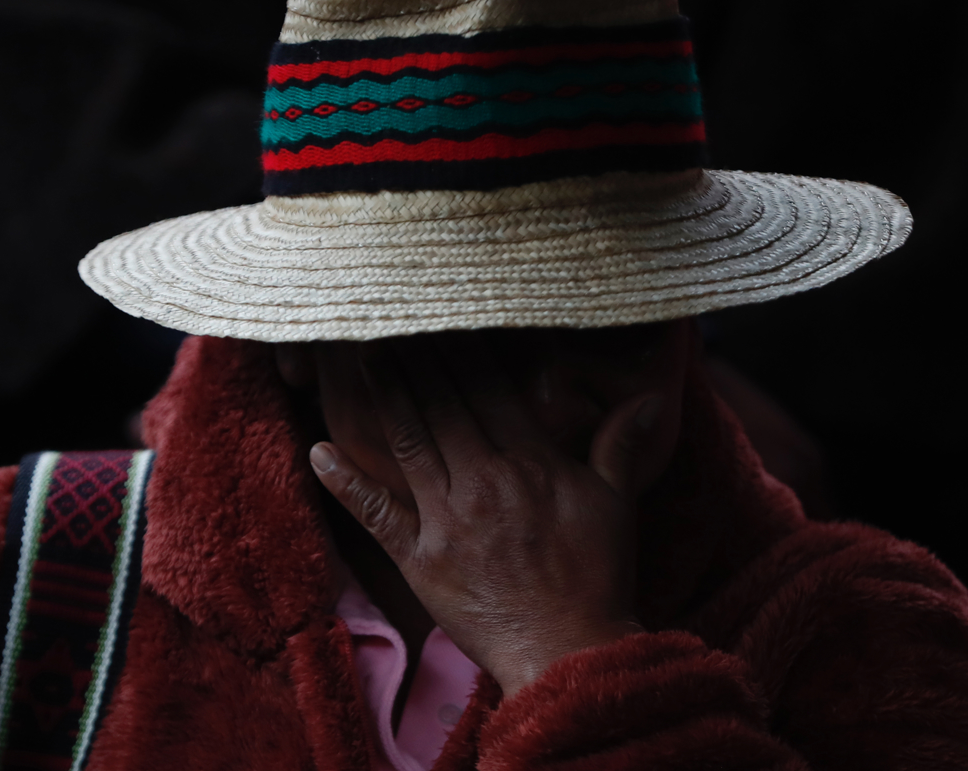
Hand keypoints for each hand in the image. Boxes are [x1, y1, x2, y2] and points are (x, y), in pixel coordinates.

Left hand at [308, 332, 682, 695]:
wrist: (568, 652)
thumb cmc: (596, 578)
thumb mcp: (615, 505)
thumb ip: (620, 446)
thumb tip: (648, 398)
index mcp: (530, 462)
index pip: (487, 389)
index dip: (459, 349)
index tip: (439, 316)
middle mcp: (483, 480)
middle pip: (441, 404)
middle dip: (413, 359)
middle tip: (386, 320)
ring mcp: (446, 519)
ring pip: (408, 441)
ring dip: (384, 397)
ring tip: (362, 357)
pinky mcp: (419, 558)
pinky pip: (376, 513)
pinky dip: (345, 482)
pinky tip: (318, 451)